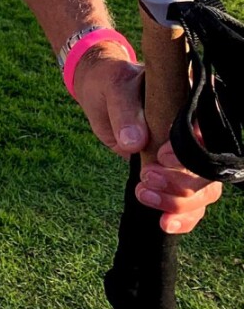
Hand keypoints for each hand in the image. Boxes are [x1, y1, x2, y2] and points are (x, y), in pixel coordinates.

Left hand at [72, 49, 221, 232]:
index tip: (160, 156)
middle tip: (146, 177)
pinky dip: (181, 218)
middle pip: (208, 172)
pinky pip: (190, 204)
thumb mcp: (115, 90)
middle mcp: (198, 135)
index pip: (205, 137)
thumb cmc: (112, 85)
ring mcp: (187, 158)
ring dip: (177, 203)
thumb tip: (134, 143)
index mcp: (191, 108)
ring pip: (203, 192)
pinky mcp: (175, 175)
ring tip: (143, 194)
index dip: (188, 154)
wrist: (101, 93)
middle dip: (180, 184)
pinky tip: (164, 223)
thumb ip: (124, 114)